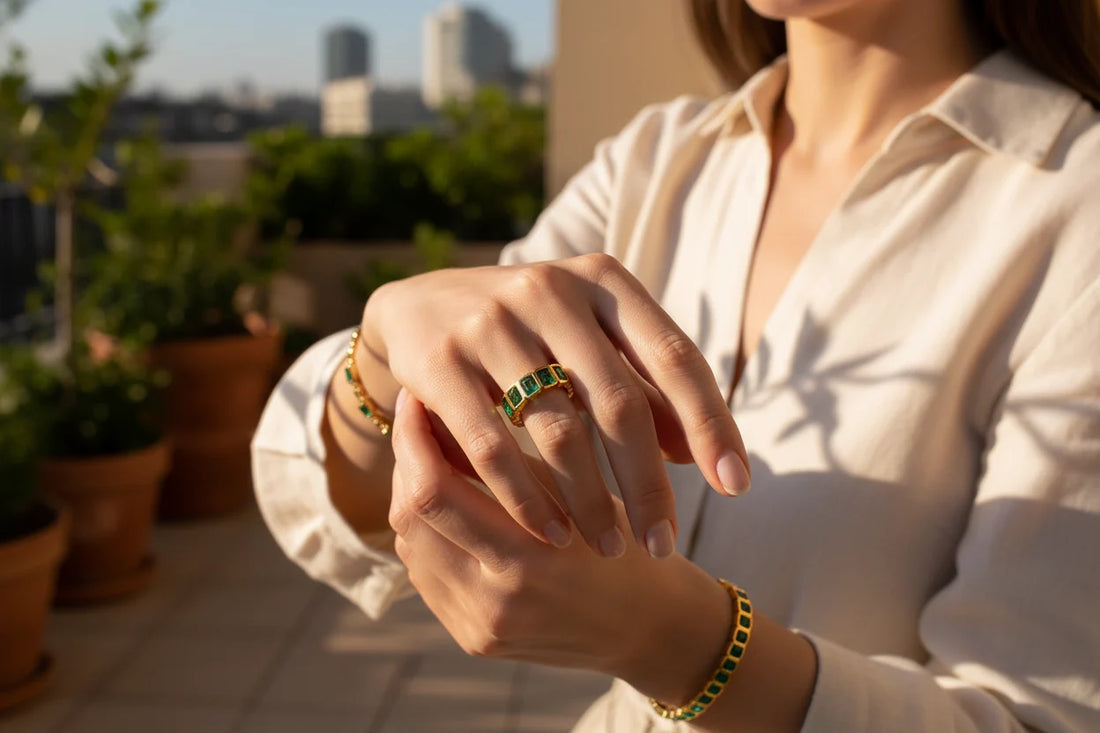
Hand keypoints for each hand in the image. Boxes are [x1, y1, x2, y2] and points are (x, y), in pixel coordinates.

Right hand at [364, 253, 750, 557]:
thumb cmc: (529, 332)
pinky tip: (552, 535)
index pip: (674, 355)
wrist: (419, 305)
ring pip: (557, 430)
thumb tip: (699, 454)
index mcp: (603, 281)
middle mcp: (550, 290)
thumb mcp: (590, 342)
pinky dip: (526, 499)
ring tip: (610, 548)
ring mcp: (491, 323)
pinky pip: (492, 445)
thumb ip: (644, 388)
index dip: (711, 422)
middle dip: (647, 482)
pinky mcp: (440, 361)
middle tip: (664, 544)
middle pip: (619, 401)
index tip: (736, 484)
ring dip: (590, 501)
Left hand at [388, 391, 731, 692]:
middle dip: (406, 461)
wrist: (650, 628)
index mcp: (531, 559)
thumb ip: (510, 463)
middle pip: (409, 516)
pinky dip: (428, 533)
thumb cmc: (622, 542)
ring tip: (432, 458)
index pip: (435, 490)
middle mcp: (495, 601)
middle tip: (417, 421)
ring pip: (409, 544)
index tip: (417, 399)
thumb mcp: (578, 491)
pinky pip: (426, 574)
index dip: (414, 439)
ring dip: (412, 495)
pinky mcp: (472, 639)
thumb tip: (443, 415)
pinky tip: (449, 506)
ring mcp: (479, 627)